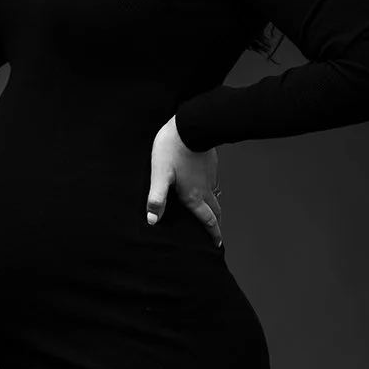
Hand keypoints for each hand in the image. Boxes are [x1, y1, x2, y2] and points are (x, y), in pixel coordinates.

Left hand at [146, 118, 222, 245]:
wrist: (192, 125)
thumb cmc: (172, 150)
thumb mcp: (160, 175)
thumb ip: (157, 198)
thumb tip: (152, 220)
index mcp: (193, 196)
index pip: (207, 220)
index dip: (213, 234)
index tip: (216, 244)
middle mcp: (205, 189)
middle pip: (215, 211)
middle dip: (216, 224)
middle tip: (215, 234)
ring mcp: (209, 176)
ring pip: (214, 196)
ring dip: (213, 208)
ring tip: (209, 213)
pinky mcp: (210, 165)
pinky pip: (212, 183)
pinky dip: (210, 191)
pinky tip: (202, 188)